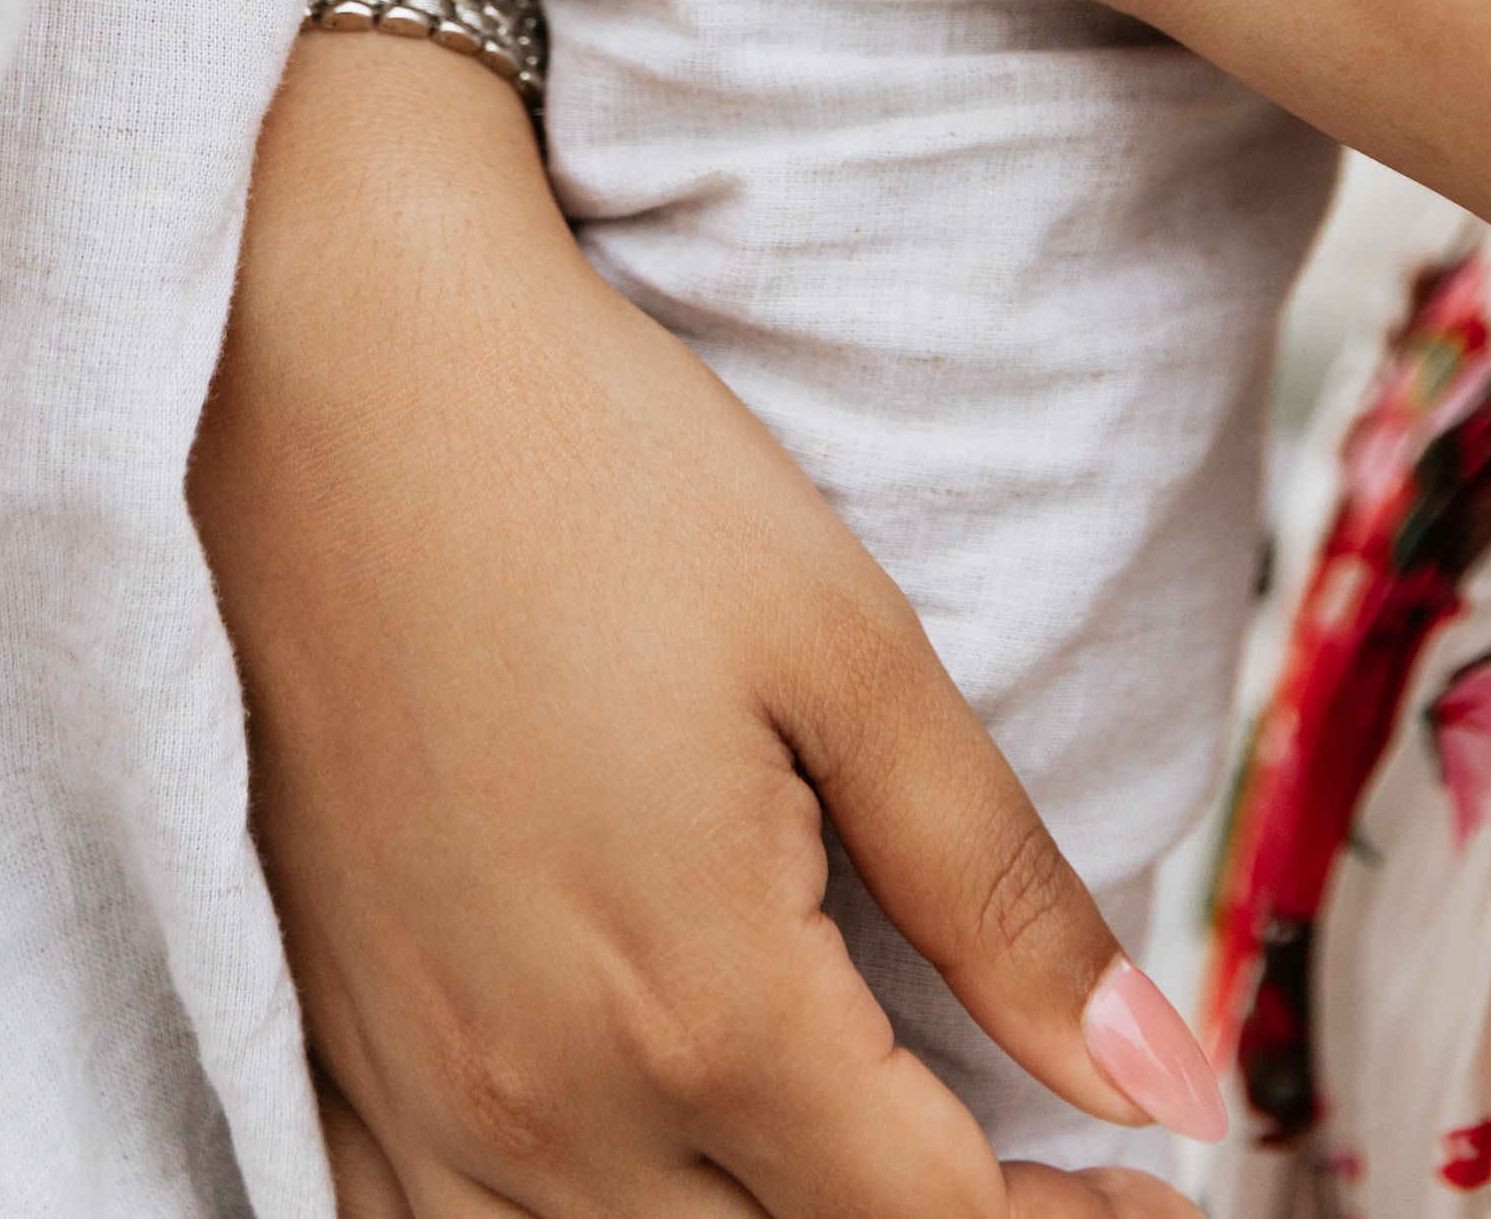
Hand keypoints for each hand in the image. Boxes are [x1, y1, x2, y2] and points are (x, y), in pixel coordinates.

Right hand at [194, 5, 1218, 1218]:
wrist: (328, 355)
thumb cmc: (594, 470)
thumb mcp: (846, 650)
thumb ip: (1002, 896)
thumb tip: (1165, 1084)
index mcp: (699, 1004)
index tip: (1147, 1187)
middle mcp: (543, 1093)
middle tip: (1037, 1170)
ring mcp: (416, 1078)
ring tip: (855, 1155)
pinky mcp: (324, 1028)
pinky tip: (644, 1158)